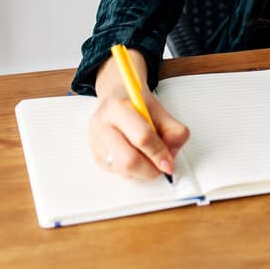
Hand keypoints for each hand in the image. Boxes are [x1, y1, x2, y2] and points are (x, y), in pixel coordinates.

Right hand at [88, 49, 189, 179]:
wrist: (117, 96)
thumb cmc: (137, 104)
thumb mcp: (160, 110)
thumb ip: (173, 130)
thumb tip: (171, 155)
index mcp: (118, 107)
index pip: (141, 137)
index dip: (159, 153)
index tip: (169, 163)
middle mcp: (102, 124)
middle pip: (128, 160)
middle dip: (150, 169)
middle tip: (161, 166)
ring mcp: (96, 142)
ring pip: (123, 170)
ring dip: (142, 171)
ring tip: (149, 158)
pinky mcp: (95, 156)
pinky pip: (119, 173)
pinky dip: (133, 171)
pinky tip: (137, 156)